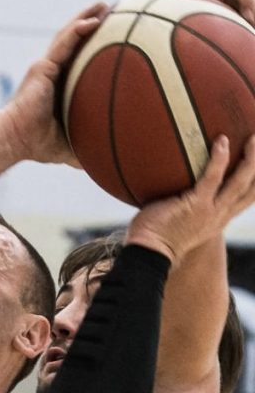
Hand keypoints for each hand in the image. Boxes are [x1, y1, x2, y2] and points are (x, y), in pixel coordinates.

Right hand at [1, 2, 105, 165]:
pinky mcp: (42, 68)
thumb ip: (90, 146)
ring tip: (102, 4)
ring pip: (68, 36)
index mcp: (59, 86)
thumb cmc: (37, 143)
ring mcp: (46, 68)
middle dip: (91, 22)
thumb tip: (112, 161)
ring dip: (84, 18)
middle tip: (111, 9)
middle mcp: (52, 72)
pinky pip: (62, 45)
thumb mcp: (71, 144)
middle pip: (74, 41)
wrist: (15, 139)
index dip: (93, 43)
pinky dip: (76, 31)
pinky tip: (91, 20)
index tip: (114, 32)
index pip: (78, 58)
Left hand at [126, 135, 254, 263]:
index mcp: (218, 219)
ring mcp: (210, 211)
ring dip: (250, 159)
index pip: (246, 199)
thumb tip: (171, 188)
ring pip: (239, 182)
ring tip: (253, 137)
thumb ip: (184, 205)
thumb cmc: (155, 238)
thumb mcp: (179, 221)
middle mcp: (220, 216)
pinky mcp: (195, 205)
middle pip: (250, 189)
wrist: (148, 254)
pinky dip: (219, 160)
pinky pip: (211, 178)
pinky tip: (221, 141)